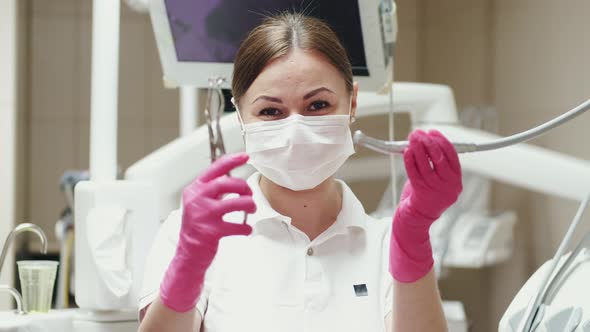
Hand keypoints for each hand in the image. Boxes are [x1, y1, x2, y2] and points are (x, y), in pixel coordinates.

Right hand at [160, 153, 255, 311]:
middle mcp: (197, 199)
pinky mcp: (210, 231)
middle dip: (244, 188)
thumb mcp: (198, 202)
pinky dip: (246, 228)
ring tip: (251, 209)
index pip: (215, 168)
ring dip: (249, 205)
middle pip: (228, 183)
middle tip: (249, 195)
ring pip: (236, 203)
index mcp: (195, 189)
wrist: (188, 253)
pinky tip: (246, 229)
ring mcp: (203, 215)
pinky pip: (237, 226)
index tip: (245, 156)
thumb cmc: (197, 226)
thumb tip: (233, 177)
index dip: (232, 160)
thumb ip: (211, 189)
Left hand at [401, 129, 461, 219]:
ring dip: (418, 149)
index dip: (441, 140)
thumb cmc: (427, 194)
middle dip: (428, 142)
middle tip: (418, 133)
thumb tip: (426, 140)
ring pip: (426, 165)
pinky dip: (410, 161)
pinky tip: (406, 152)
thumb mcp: (439, 180)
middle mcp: (449, 186)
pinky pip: (414, 173)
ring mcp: (436, 190)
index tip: (431, 132)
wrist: (418, 217)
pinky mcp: (421, 193)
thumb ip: (436, 163)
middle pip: (439, 158)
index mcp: (456, 180)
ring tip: (412, 139)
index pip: (452, 155)